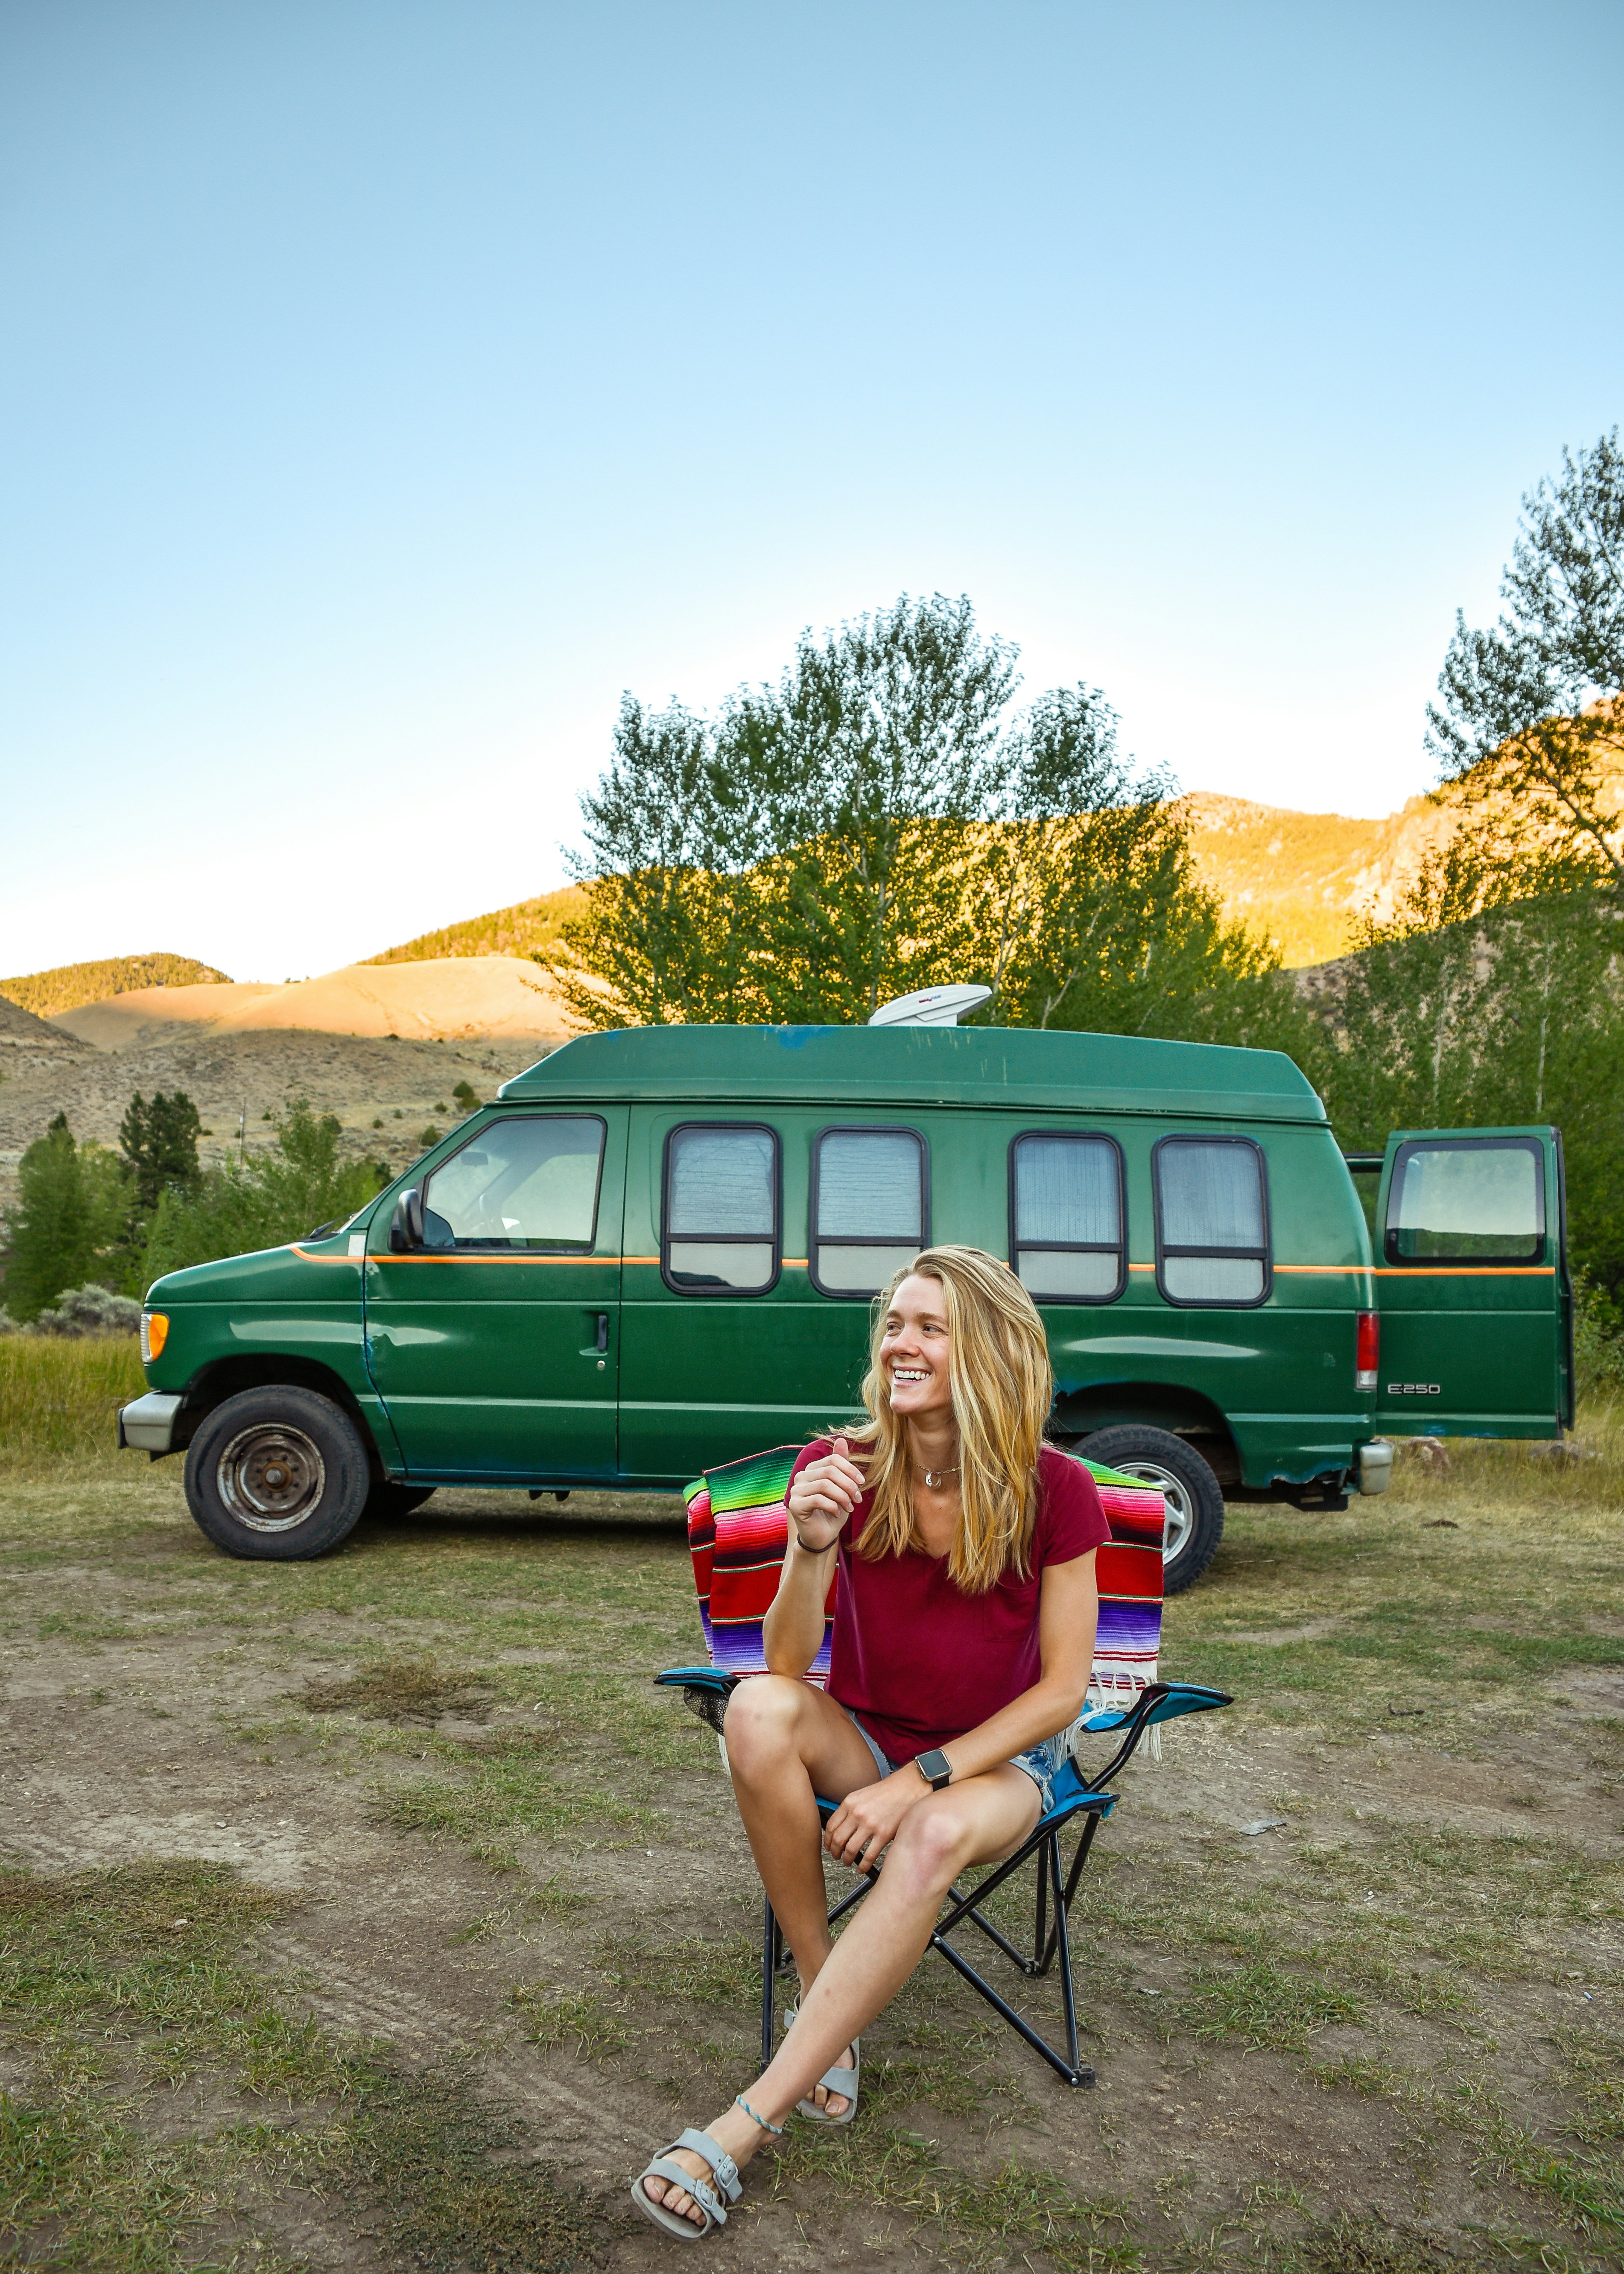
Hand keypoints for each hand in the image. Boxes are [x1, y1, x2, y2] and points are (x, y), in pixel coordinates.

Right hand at [786, 1436, 865, 1553]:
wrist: (823, 1536)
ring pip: (824, 1485)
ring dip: (842, 1496)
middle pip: (829, 1471)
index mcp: (812, 1469)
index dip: (850, 1469)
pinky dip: (833, 1506)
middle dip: (848, 1484)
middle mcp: (801, 1477)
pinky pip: (817, 1499)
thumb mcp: (842, 1487)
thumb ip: (841, 1465)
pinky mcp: (794, 1505)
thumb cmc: (833, 1511)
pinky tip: (838, 1513)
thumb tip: (841, 1439)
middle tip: (858, 1498)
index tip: (862, 1483)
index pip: (833, 1460)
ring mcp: (795, 1490)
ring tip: (850, 1507)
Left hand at [822, 1766, 923, 1867]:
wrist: (908, 1787)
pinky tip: (862, 1867)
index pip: (830, 1826)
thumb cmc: (887, 1792)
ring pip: (850, 1850)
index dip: (827, 1840)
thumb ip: (850, 1810)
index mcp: (849, 1803)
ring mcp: (870, 1824)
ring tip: (848, 1862)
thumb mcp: (862, 1795)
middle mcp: (857, 1813)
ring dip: (847, 1860)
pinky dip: (863, 1865)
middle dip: (835, 1852)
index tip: (829, 1846)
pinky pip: (869, 1856)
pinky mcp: (884, 1834)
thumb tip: (841, 1829)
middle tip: (837, 1857)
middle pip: (837, 1840)